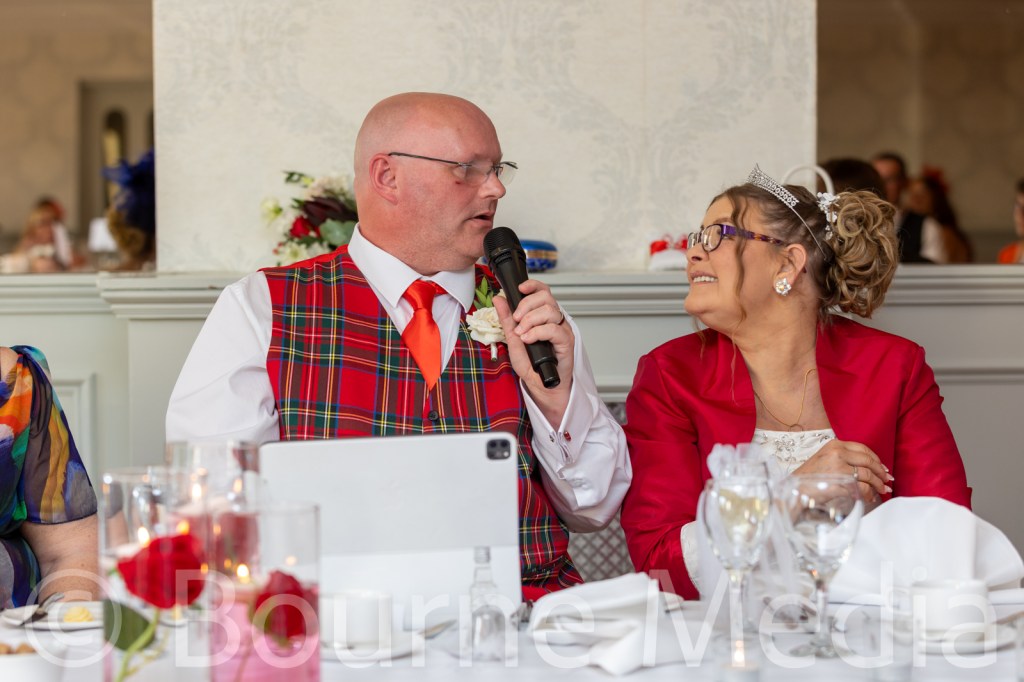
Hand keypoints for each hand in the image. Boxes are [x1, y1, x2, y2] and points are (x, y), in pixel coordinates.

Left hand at [492, 279, 572, 422]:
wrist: (539, 385)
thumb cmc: (530, 364)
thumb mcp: (513, 338)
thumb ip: (507, 319)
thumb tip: (498, 299)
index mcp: (543, 316)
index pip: (542, 291)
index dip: (533, 285)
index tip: (520, 288)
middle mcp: (554, 320)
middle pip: (546, 297)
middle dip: (527, 305)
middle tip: (517, 320)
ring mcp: (561, 330)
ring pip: (550, 310)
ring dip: (531, 320)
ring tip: (522, 333)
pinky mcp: (566, 342)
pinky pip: (554, 329)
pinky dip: (538, 332)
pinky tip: (529, 339)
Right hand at [793, 439, 892, 502]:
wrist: (795, 490)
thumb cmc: (810, 478)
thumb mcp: (825, 459)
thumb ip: (843, 458)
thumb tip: (868, 467)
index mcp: (834, 445)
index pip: (863, 449)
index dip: (876, 459)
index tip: (883, 468)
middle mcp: (837, 453)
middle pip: (868, 461)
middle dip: (881, 472)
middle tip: (887, 481)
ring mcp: (839, 467)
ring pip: (867, 475)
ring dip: (878, 484)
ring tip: (882, 491)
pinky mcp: (840, 481)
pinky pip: (862, 488)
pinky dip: (869, 494)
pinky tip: (869, 498)